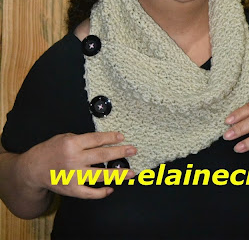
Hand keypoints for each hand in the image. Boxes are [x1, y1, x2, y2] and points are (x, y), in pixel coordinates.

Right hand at [19, 132, 136, 198]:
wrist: (33, 170)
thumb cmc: (50, 151)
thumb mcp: (64, 138)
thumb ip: (82, 139)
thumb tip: (103, 141)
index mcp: (72, 144)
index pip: (96, 139)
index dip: (111, 138)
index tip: (122, 137)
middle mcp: (74, 160)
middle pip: (102, 156)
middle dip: (120, 153)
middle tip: (133, 151)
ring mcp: (73, 176)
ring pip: (100, 175)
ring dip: (117, 174)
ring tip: (131, 173)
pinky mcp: (71, 189)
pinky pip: (89, 193)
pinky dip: (101, 193)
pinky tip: (111, 189)